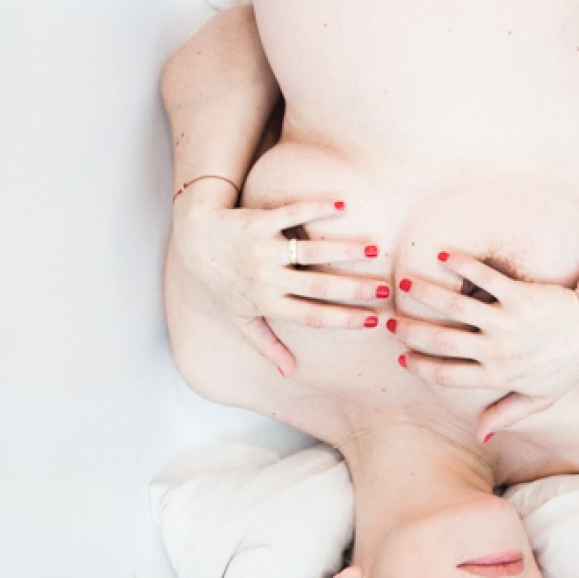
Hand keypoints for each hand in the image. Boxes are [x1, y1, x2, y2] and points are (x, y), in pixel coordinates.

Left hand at [171, 193, 388, 375]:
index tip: (372, 320)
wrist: (194, 239)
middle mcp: (265, 278)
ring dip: (342, 249)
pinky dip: (314, 209)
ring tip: (372, 247)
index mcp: (266, 304)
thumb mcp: (240, 318)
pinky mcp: (257, 222)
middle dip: (352, 288)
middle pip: (316, 286)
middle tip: (384, 288)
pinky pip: (289, 215)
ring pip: (308, 251)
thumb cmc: (220, 282)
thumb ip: (266, 344)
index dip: (342, 319)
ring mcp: (261, 249)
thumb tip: (289, 372)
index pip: (311, 316)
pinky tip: (340, 206)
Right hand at [389, 252, 578, 440]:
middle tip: (391, 321)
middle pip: (443, 340)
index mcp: (499, 376)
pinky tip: (445, 255)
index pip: (449, 375)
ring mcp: (508, 322)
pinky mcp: (520, 295)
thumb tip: (480, 434)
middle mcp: (498, 350)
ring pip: (456, 307)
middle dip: (412, 330)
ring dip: (427, 293)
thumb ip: (508, 414)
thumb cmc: (569, 365)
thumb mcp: (541, 397)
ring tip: (405, 282)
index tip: (404, 358)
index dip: (422, 367)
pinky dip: (464, 265)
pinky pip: (485, 278)